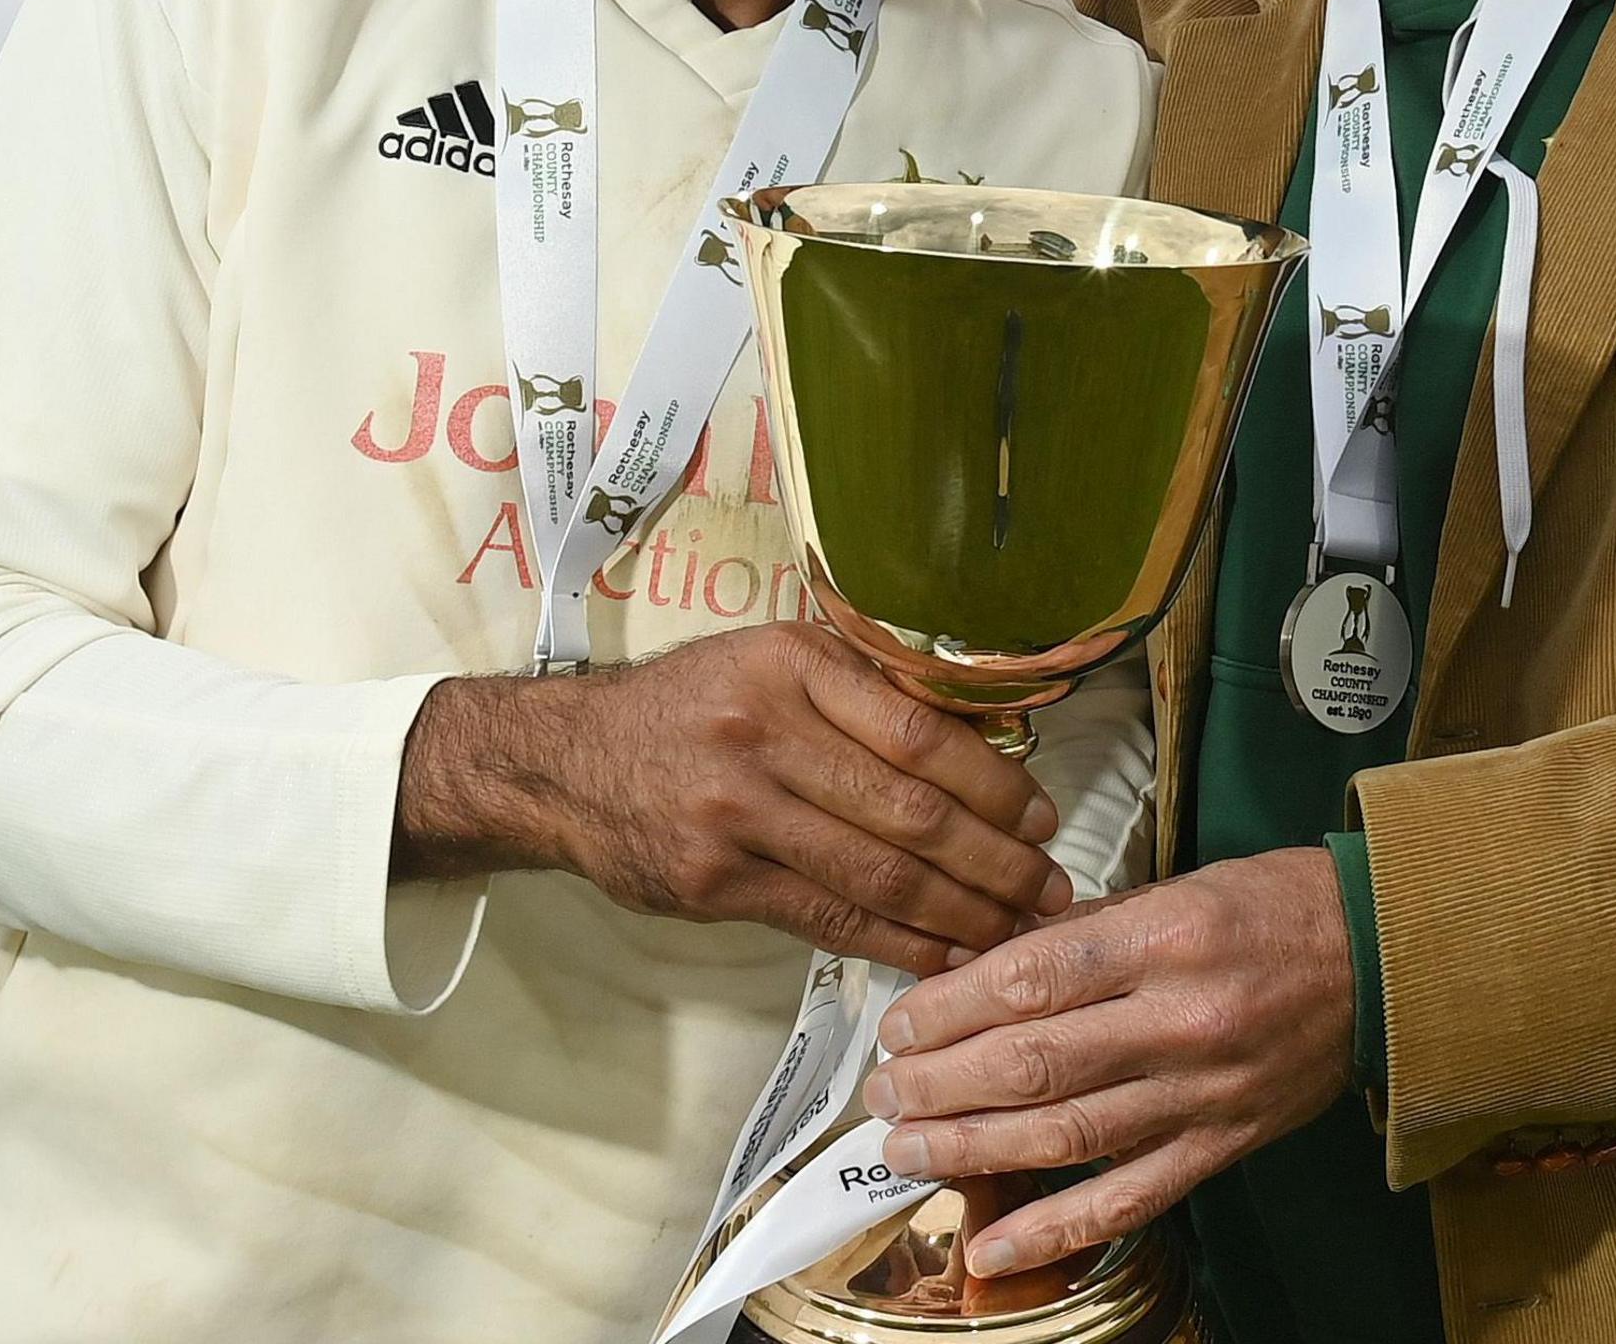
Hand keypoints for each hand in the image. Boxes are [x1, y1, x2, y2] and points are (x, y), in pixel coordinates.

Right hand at [393, 622, 1072, 972]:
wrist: (565, 761)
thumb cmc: (692, 707)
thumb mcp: (772, 661)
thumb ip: (863, 692)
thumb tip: (988, 748)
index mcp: (795, 666)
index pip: (922, 733)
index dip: (996, 786)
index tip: (1042, 818)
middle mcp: (765, 734)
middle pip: (911, 813)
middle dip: (997, 861)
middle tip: (1050, 888)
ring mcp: (735, 812)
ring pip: (877, 876)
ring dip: (962, 912)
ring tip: (1014, 931)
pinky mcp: (714, 880)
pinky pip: (829, 921)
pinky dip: (898, 943)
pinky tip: (944, 955)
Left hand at [859, 846, 1352, 1277]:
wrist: (1384, 957)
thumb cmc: (1273, 911)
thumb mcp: (1175, 888)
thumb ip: (1078, 937)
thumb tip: (978, 973)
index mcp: (1166, 938)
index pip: (1031, 980)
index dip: (950, 1010)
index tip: (899, 1027)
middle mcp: (1181, 1019)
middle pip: (1033, 1063)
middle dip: (940, 1085)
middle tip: (884, 1096)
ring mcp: (1202, 1092)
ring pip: (1065, 1134)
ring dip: (972, 1150)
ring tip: (907, 1152)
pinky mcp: (1221, 1145)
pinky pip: (1128, 1198)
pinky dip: (1055, 1230)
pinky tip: (991, 1247)